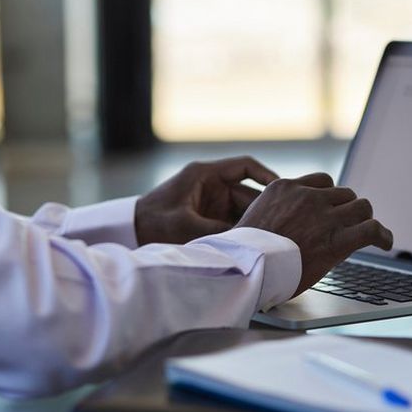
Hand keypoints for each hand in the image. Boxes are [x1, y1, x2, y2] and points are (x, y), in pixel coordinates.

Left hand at [135, 156, 278, 245]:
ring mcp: (211, 201)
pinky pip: (233, 222)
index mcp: (205, 174)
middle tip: (280, 225)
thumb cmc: (152, 223)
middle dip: (263, 209)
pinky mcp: (208, 217)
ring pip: (243, 210)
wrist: (129, 233)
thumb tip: (249, 241)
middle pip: (248, 193)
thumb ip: (219, 232)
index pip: (245, 166)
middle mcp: (211, 185)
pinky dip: (242, 232)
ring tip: (270, 238)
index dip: (267, 176)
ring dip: (253, 224)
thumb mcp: (186, 226)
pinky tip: (254, 245)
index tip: (282, 190)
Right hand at [236, 173, 392, 295]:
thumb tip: (279, 224)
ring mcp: (324, 216)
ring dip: (364, 219)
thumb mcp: (253, 218)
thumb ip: (272, 212)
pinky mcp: (337, 240)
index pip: (321, 181)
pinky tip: (386, 242)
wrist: (244, 268)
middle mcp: (307, 197)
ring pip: (361, 207)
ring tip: (368, 231)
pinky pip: (371, 229)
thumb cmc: (244, 252)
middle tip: (349, 224)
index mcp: (285, 188)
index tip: (332, 207)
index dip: (330, 196)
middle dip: (347, 208)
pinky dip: (383, 235)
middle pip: (343, 193)